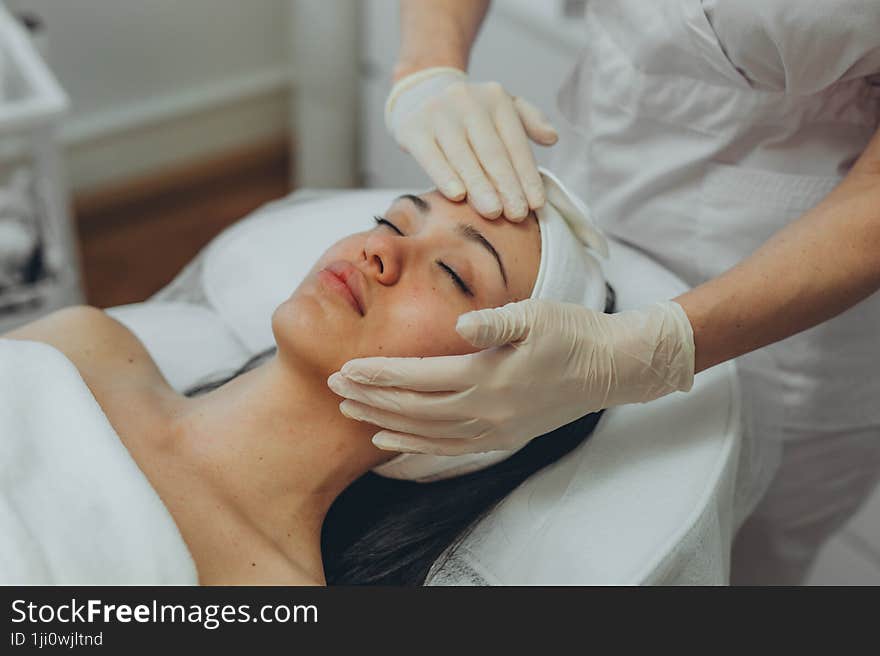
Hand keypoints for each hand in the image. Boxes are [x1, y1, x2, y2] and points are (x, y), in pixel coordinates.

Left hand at [327, 299, 695, 454]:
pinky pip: (450, 447)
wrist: (612, 367)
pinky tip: (392, 439)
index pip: (419, 378)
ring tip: (351, 413)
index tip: (344, 369)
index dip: (379, 374)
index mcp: (489, 376)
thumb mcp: (536, 314)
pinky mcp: (504, 436)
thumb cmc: (573, 332)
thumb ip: (495, 321)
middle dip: (370, 398)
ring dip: (385, 422)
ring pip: (427, 432)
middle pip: (414, 408)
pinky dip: (416, 445)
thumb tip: (460, 323)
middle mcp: (486, 409)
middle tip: (332, 389)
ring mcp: (495, 428)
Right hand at [385, 67, 558, 220]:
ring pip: (464, 156)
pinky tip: (458, 196)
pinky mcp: (413, 127)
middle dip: (507, 186)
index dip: (527, 175)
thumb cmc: (468, 112)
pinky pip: (431, 156)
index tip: (536, 204)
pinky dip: (445, 176)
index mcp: (496, 98)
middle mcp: (468, 101)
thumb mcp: (500, 107)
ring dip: (480, 187)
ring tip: (493, 213)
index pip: (515, 143)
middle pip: (492, 152)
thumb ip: (529, 120)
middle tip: (517, 215)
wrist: (419, 92)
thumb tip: (553, 138)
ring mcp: (438, 113)